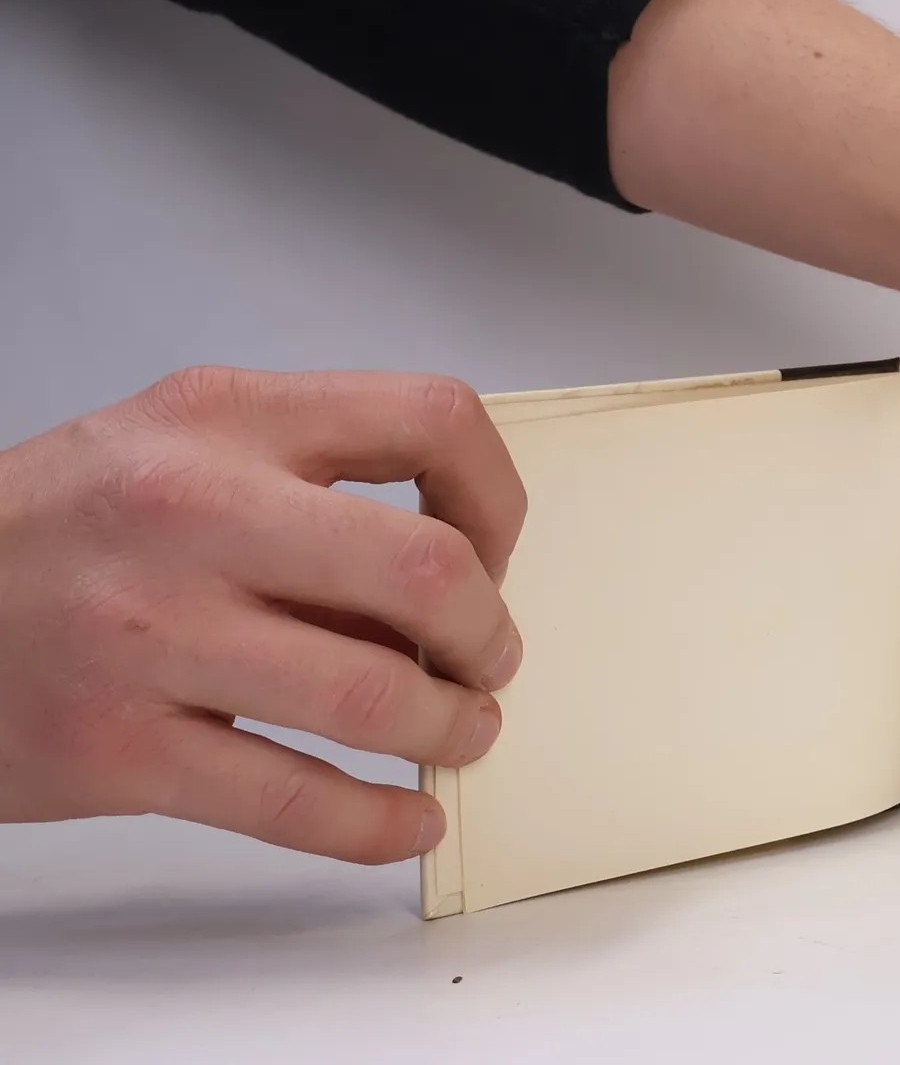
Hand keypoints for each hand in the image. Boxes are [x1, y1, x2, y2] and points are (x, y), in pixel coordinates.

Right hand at [0, 365, 526, 860]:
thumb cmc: (63, 522)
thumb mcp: (184, 441)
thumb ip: (312, 472)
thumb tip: (455, 563)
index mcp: (230, 416)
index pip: (430, 419)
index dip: (495, 495)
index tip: (494, 547)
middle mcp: (196, 513)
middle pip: (424, 569)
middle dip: (487, 630)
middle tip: (490, 657)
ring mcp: (154, 635)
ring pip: (370, 695)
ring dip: (449, 726)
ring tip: (461, 730)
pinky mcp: (118, 750)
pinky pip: (288, 801)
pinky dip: (373, 824)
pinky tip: (407, 819)